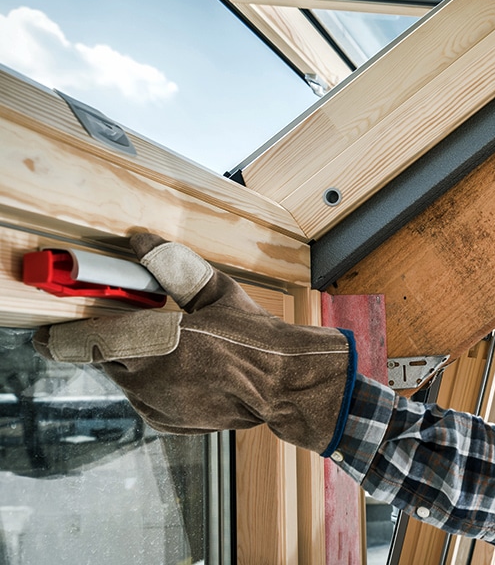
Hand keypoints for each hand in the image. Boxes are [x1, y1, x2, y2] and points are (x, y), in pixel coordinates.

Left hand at [33, 234, 353, 454]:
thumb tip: (141, 240)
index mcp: (156, 342)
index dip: (57, 337)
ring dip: (135, 361)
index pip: (86, 340)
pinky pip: (143, 396)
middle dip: (113, 342)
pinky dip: (152, 382)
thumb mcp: (214, 292)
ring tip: (174, 348)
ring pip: (124, 378)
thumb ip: (171, 266)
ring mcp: (156, 405)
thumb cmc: (255, 338)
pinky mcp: (167, 421)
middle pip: (104, 358)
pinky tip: (185, 369)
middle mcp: (148, 379)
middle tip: (137, 328)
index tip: (42, 334)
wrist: (283, 382)